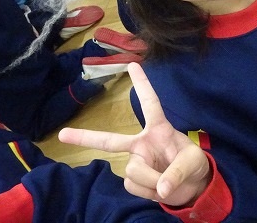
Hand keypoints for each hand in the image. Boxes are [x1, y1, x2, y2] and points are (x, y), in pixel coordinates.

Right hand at [59, 63, 211, 207]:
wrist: (192, 187)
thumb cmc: (192, 164)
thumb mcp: (194, 162)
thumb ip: (178, 172)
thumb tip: (161, 188)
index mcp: (159, 129)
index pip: (150, 104)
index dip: (142, 85)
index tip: (131, 65)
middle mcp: (142, 143)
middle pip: (111, 140)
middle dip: (86, 137)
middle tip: (63, 134)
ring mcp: (136, 161)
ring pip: (134, 171)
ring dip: (152, 180)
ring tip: (167, 182)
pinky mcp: (134, 179)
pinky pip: (134, 187)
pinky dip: (148, 191)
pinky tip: (157, 187)